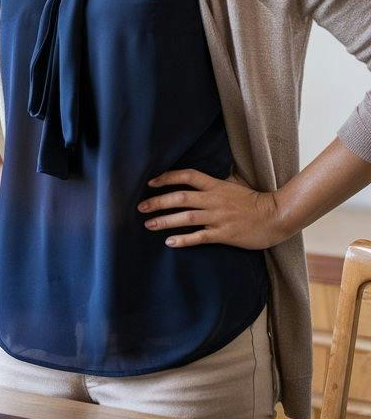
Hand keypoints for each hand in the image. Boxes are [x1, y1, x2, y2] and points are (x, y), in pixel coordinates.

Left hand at [138, 168, 284, 249]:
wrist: (277, 215)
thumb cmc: (254, 200)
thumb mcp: (233, 184)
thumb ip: (213, 183)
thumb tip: (193, 180)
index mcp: (216, 186)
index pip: (187, 176)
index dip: (167, 177)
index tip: (150, 182)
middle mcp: (214, 200)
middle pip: (180, 197)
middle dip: (158, 202)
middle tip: (140, 207)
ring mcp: (218, 217)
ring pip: (186, 217)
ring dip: (165, 221)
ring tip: (148, 224)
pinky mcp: (224, 234)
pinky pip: (199, 237)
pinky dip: (183, 239)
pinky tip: (169, 242)